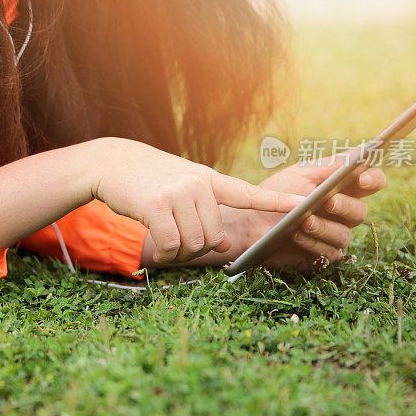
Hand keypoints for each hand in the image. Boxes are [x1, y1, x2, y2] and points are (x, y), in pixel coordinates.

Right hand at [89, 138, 305, 264]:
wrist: (111, 163)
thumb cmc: (147, 181)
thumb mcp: (182, 187)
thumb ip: (205, 212)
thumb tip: (221, 246)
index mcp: (209, 179)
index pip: (248, 192)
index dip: (277, 202)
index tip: (304, 204)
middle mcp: (198, 183)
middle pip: (214, 237)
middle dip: (197, 248)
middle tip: (177, 239)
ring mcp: (179, 191)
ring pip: (194, 244)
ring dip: (178, 252)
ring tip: (163, 236)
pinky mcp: (157, 204)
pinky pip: (172, 245)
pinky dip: (164, 252)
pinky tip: (154, 242)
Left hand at [235, 154, 385, 270]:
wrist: (249, 220)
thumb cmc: (276, 193)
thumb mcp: (301, 174)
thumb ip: (331, 165)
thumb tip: (361, 153)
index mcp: (343, 187)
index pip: (372, 182)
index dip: (373, 179)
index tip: (361, 178)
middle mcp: (343, 212)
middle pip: (361, 212)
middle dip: (345, 206)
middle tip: (328, 202)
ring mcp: (334, 234)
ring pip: (344, 235)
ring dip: (324, 227)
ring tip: (304, 221)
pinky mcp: (322, 254)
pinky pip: (328, 253)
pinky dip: (312, 243)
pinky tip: (297, 235)